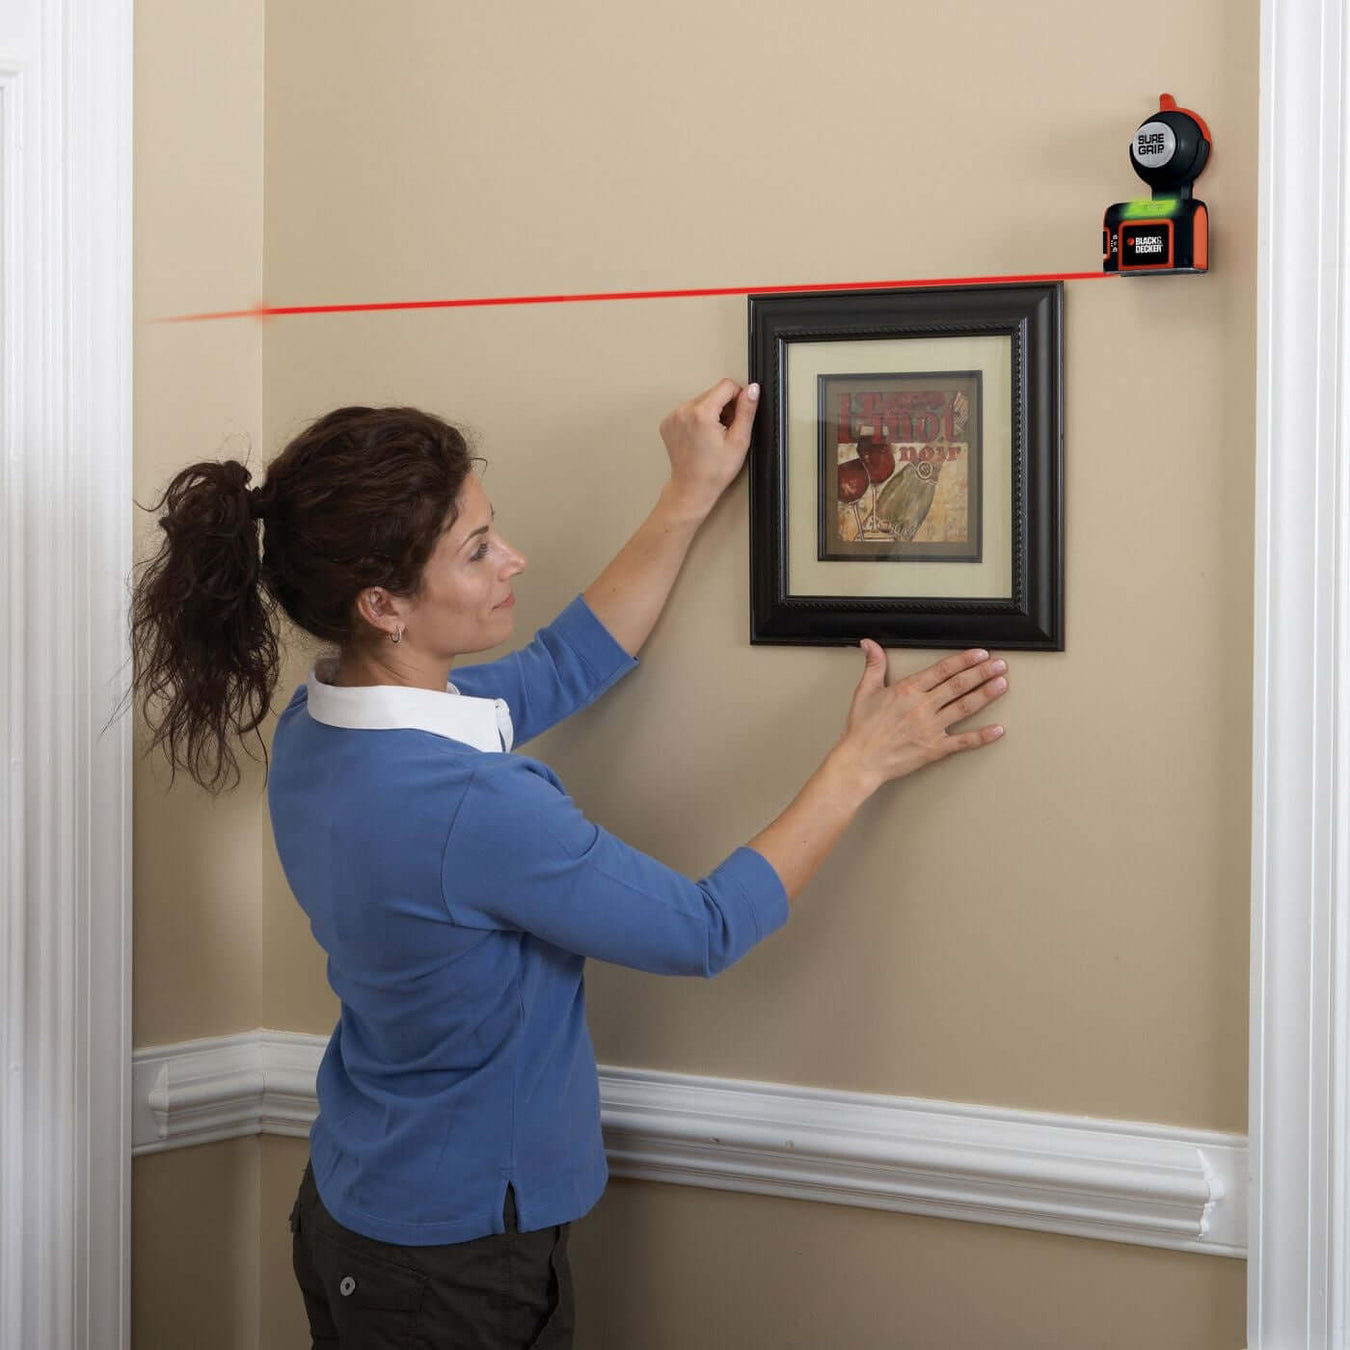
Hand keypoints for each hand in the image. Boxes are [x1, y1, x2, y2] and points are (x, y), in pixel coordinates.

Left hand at [658, 377, 759, 516]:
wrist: (692, 488)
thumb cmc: (715, 471)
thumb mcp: (739, 441)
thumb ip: (747, 411)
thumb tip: (753, 389)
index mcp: (701, 412)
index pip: (727, 385)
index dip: (738, 399)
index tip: (736, 418)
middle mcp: (683, 410)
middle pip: (713, 392)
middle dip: (723, 407)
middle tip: (724, 432)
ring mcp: (673, 416)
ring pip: (701, 400)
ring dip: (711, 412)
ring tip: (712, 436)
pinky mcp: (668, 422)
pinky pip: (688, 409)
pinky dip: (697, 418)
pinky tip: (701, 436)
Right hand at [837, 641, 1006, 792]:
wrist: (860, 760)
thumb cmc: (862, 729)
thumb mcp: (865, 691)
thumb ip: (874, 665)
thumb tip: (870, 644)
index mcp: (908, 690)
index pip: (942, 670)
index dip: (964, 660)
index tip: (980, 654)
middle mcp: (922, 707)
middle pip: (959, 685)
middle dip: (982, 673)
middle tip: (1000, 665)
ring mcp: (931, 728)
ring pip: (964, 707)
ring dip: (986, 695)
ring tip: (1002, 685)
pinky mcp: (934, 749)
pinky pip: (963, 741)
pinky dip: (982, 736)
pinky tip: (997, 730)